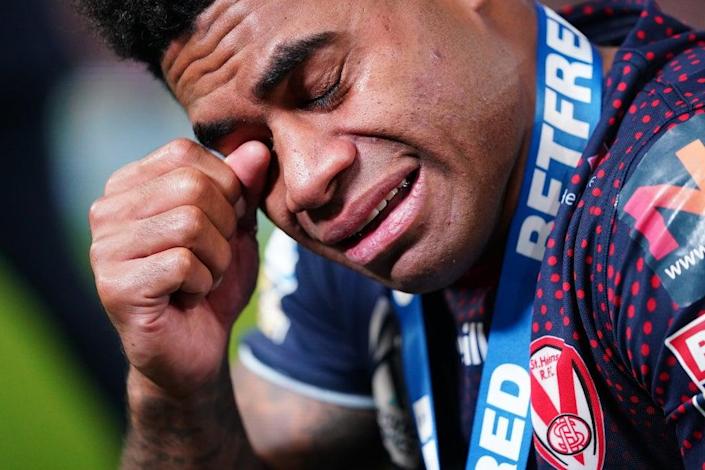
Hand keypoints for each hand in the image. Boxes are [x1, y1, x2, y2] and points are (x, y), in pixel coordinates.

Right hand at [89, 139, 270, 396]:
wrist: (196, 350)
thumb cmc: (211, 282)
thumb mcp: (236, 226)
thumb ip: (242, 186)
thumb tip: (255, 147)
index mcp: (130, 186)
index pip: (187, 153)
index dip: (225, 188)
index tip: (221, 226)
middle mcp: (107, 210)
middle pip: (192, 187)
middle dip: (224, 228)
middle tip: (211, 259)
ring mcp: (104, 248)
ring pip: (190, 224)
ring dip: (216, 259)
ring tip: (200, 279)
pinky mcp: (114, 286)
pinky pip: (184, 264)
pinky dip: (203, 284)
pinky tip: (187, 298)